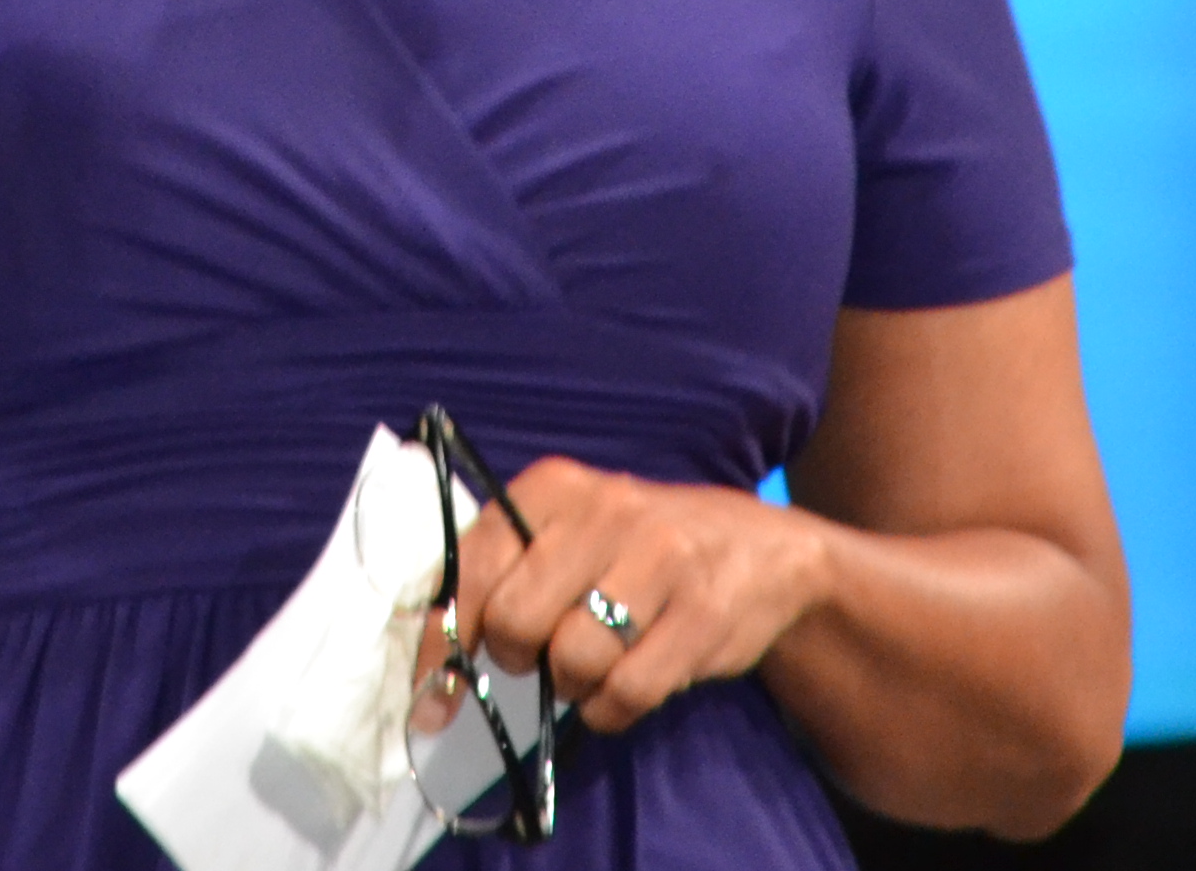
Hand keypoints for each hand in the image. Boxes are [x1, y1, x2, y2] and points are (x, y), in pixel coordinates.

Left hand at [431, 459, 842, 738]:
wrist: (766, 549)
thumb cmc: (640, 548)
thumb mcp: (569, 531)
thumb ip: (504, 573)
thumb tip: (431, 654)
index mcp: (554, 487)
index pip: (473, 563)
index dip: (443, 636)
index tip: (430, 691)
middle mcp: (604, 511)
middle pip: (516, 620)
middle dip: (518, 656)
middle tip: (540, 655)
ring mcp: (660, 560)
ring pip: (572, 661)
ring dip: (573, 684)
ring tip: (597, 660)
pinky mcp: (701, 614)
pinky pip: (626, 693)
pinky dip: (612, 709)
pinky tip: (625, 686)